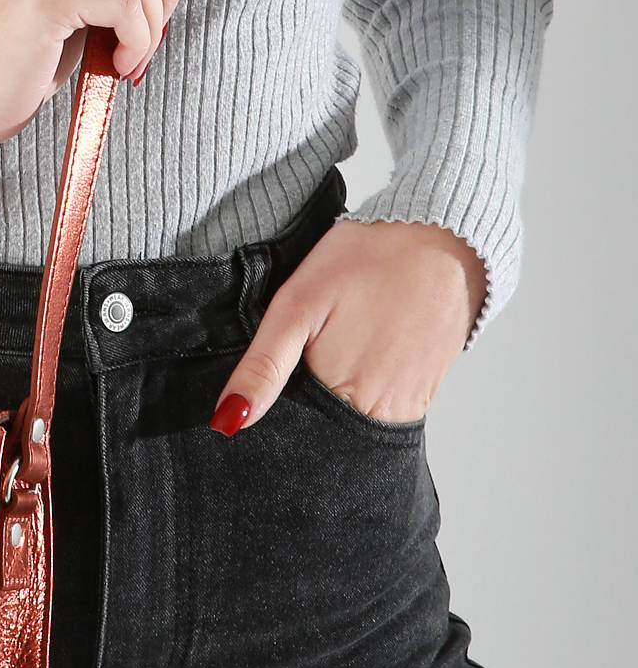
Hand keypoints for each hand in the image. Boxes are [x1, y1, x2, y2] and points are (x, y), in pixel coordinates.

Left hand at [209, 218, 488, 433]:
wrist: (438, 234)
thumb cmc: (366, 260)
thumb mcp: (297, 305)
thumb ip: (264, 366)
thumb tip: (229, 421)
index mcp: (341, 397)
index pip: (295, 433)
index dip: (275, 413)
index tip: (273, 382)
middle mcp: (378, 414)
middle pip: (325, 432)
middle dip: (305, 407)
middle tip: (313, 348)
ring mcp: (406, 406)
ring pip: (352, 422)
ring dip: (335, 398)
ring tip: (337, 344)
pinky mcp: (424, 392)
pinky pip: (383, 409)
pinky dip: (364, 390)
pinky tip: (361, 350)